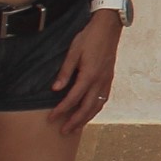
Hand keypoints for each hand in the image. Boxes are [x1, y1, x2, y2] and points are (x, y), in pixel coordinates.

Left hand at [45, 12, 121, 131]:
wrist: (109, 28)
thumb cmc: (88, 38)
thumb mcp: (73, 52)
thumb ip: (65, 72)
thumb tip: (55, 89)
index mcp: (89, 74)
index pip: (73, 98)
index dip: (61, 110)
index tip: (51, 118)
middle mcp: (100, 80)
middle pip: (87, 107)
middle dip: (75, 121)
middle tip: (64, 132)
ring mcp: (107, 80)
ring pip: (97, 105)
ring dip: (86, 118)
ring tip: (76, 127)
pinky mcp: (109, 78)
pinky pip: (103, 98)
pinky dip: (96, 109)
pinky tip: (90, 112)